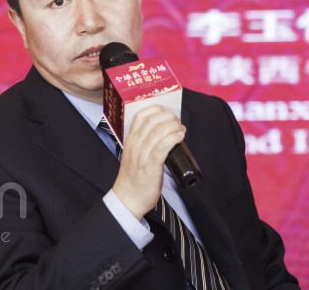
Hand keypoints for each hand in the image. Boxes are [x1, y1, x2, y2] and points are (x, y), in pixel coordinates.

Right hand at [111, 105, 185, 219]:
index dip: (157, 109)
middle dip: (168, 117)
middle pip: (152, 121)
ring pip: (158, 132)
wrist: (128, 199)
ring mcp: (142, 155)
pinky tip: (180, 136)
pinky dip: (173, 138)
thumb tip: (163, 133)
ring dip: (173, 126)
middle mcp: (135, 145)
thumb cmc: (134, 178)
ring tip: (181, 128)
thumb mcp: (134, 155)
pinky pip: (162, 147)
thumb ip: (144, 144)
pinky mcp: (150, 166)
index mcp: (130, 140)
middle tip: (178, 121)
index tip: (168, 112)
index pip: (141, 116)